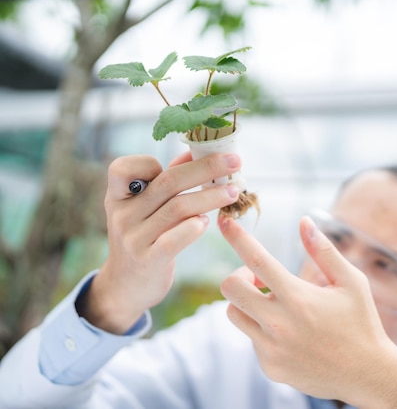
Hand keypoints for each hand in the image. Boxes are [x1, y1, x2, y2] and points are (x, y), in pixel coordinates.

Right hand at [78, 151, 240, 333]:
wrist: (125, 286)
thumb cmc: (142, 238)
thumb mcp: (144, 208)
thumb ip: (165, 181)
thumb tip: (193, 152)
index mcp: (118, 196)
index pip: (124, 168)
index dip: (153, 161)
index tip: (187, 157)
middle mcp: (122, 214)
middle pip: (167, 183)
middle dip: (206, 168)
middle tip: (234, 161)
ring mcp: (133, 238)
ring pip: (177, 208)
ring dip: (210, 196)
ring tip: (234, 191)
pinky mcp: (148, 260)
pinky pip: (173, 240)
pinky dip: (193, 227)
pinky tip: (208, 221)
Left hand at [219, 216, 396, 408]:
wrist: (367, 375)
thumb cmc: (361, 322)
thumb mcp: (351, 282)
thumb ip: (324, 251)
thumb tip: (304, 221)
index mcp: (298, 297)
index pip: (257, 260)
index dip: (237, 237)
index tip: (225, 221)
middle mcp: (279, 323)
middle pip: (230, 288)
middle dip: (239, 275)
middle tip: (261, 279)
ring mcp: (271, 348)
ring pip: (234, 313)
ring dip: (247, 302)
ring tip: (275, 304)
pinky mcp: (270, 367)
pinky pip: (251, 339)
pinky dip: (262, 329)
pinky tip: (289, 334)